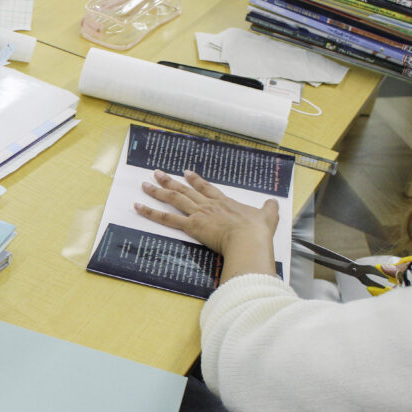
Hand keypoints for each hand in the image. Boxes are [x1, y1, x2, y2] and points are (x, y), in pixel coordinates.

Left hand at [135, 170, 278, 281]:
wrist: (249, 239)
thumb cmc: (257, 231)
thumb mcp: (268, 216)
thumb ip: (268, 209)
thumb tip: (273, 202)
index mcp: (224, 202)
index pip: (206, 188)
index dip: (195, 180)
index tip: (186, 173)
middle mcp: (208, 204)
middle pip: (185, 189)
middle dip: (170, 181)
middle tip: (157, 173)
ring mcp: (198, 214)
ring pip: (173, 199)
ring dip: (157, 191)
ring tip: (144, 184)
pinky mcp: (191, 226)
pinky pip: (166, 219)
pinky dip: (151, 212)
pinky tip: (138, 206)